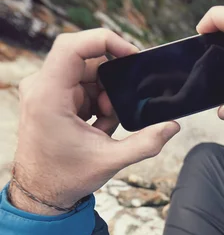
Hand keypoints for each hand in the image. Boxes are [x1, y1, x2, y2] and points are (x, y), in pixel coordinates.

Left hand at [11, 29, 179, 214]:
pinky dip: (96, 104)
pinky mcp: (50, 99)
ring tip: (105, 126)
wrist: (40, 193)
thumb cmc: (64, 177)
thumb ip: (146, 142)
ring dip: (104, 97)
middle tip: (118, 111)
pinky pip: (80, 87)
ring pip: (86, 75)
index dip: (105, 41)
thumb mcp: (110, 160)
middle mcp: (42, 88)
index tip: (130, 55)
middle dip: (111, 84)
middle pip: (86, 62)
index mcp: (49, 96)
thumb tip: (172, 126)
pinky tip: (97, 128)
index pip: (72, 46)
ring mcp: (44, 92)